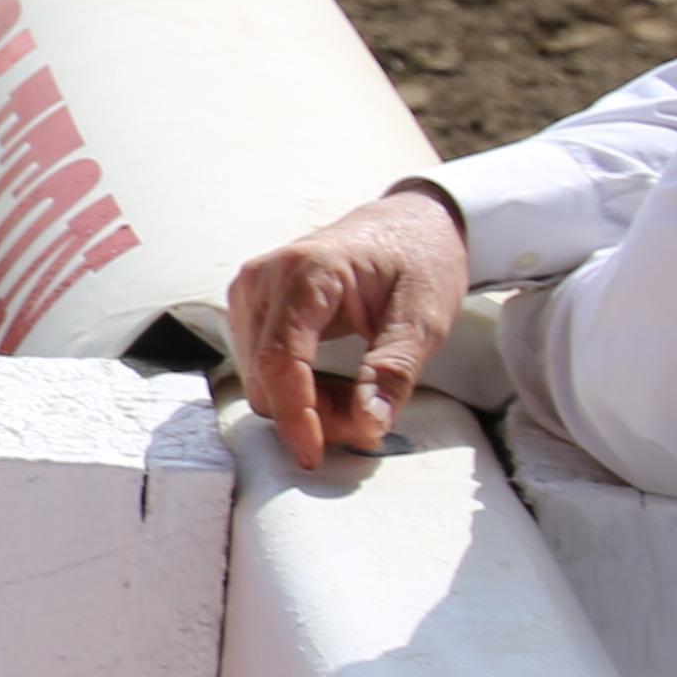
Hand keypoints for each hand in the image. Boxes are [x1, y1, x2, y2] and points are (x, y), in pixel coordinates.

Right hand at [223, 184, 468, 469]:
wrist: (412, 221)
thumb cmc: (421, 258)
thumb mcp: (425, 316)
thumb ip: (393, 370)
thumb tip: (366, 424)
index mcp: (307, 272)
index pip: (281, 359)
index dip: (295, 415)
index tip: (316, 455)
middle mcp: (264, 279)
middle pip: (265, 375)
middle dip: (308, 414)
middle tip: (366, 421)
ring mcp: (251, 291)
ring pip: (258, 377)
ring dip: (301, 404)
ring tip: (355, 397)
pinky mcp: (251, 305)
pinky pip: (260, 365)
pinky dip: (293, 388)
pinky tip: (331, 383)